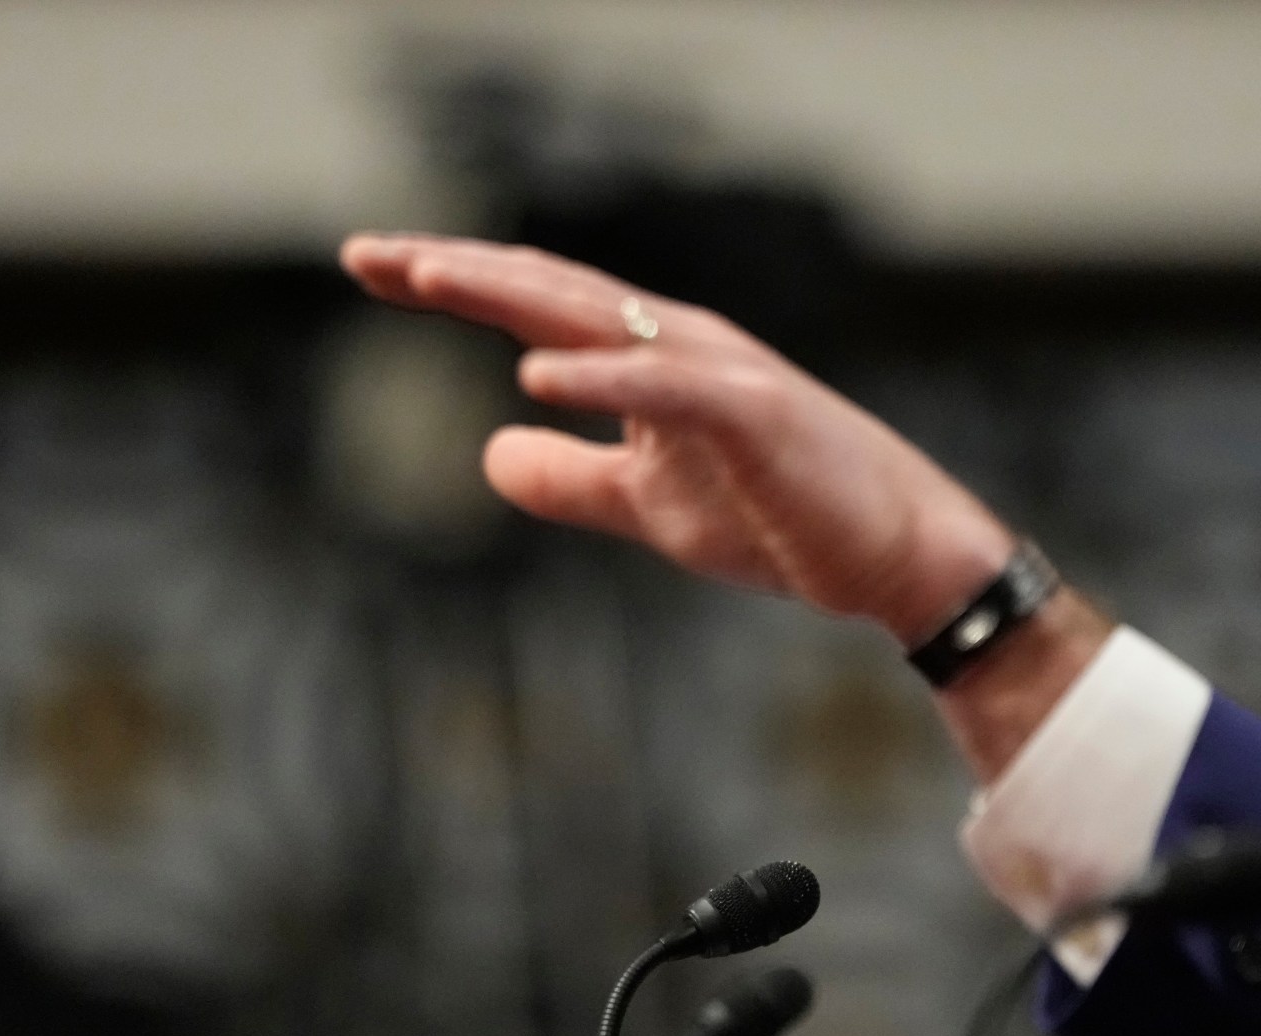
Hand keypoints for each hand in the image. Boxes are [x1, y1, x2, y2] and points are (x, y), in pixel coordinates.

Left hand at [341, 233, 1014, 643]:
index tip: (372, 266)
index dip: (454, 281)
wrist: (896, 558)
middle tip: (364, 253)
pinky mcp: (755, 416)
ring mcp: (719, 374)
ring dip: (509, 292)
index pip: (537, 304)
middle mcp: (679, 346)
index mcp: (651, 359)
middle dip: (457, 269)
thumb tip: (488, 453)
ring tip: (425, 278)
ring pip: (598, 317)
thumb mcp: (650, 506)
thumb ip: (572, 479)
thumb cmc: (785, 520)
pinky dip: (603, 375)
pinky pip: (666, 389)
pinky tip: (534, 372)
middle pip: (550, 290)